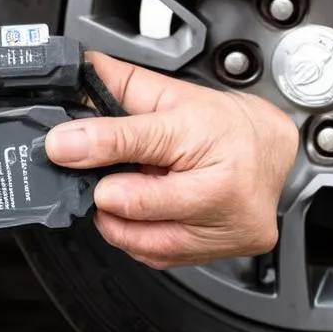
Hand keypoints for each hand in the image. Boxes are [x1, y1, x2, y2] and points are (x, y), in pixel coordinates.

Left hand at [44, 52, 297, 268]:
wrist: (273, 151)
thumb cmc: (227, 124)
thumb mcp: (172, 95)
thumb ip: (122, 86)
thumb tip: (80, 73)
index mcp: (208, 137)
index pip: (139, 141)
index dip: (90, 144)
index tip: (59, 146)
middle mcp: (223, 190)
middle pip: (139, 203)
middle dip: (105, 193)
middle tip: (97, 180)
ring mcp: (225, 228)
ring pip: (145, 241)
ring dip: (117, 221)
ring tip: (120, 196)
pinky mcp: (221, 253)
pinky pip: (161, 258)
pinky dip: (139, 239)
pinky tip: (139, 218)